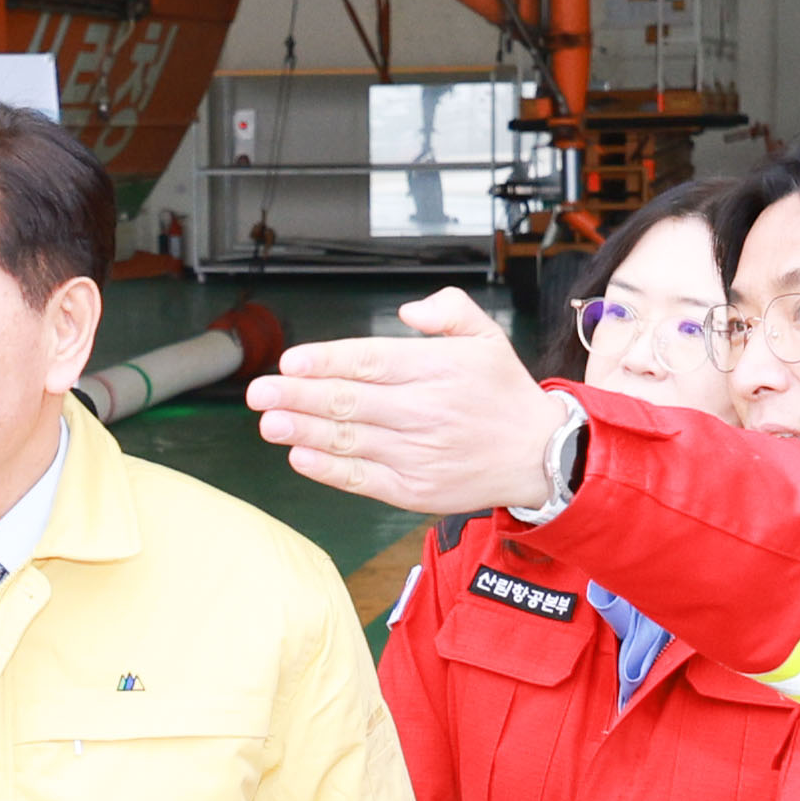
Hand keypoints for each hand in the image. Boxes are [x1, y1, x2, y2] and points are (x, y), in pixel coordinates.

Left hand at [249, 290, 575, 513]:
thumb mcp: (487, 336)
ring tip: (269, 421)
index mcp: (438, 370)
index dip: (326, 361)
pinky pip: (362, 479)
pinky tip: (300, 456)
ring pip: (349, 441)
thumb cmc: (503, 393)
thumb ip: (447, 310)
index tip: (290, 361)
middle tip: (259, 392)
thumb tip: (408, 311)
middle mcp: (425, 412)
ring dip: (302, 432)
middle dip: (298, 396)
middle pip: (349, 403)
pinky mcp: (414, 490)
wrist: (540, 455)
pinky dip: (328, 469)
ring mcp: (417, 454)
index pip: (370, 362)